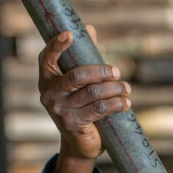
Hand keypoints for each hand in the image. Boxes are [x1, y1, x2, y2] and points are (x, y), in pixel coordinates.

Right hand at [37, 27, 130, 172]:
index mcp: (47, 79)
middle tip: (117, 71)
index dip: (56, 45)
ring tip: (126, 88)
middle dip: (101, 71)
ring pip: (93, 93)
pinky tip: (126, 102)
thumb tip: (89, 29)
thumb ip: (82, 57)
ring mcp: (60, 110)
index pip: (46, 58)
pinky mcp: (73, 124)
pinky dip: (115, 104)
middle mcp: (49, 94)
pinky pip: (99, 109)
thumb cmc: (80, 105)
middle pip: (78, 76)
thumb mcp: (79, 83)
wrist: (79, 143)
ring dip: (114, 89)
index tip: (69, 34)